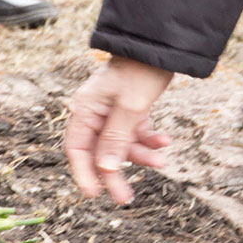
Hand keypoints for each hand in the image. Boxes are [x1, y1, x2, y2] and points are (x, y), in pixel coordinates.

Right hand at [62, 57, 173, 203]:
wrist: (162, 45)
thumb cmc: (141, 71)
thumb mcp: (130, 107)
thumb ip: (116, 139)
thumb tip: (106, 170)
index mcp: (86, 109)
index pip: (77, 149)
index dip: (84, 173)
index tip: (94, 195)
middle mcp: (95, 112)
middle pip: (100, 152)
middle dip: (115, 173)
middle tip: (126, 198)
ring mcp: (113, 112)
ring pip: (121, 145)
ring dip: (141, 155)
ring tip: (162, 162)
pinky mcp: (130, 110)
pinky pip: (136, 133)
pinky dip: (149, 140)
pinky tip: (165, 142)